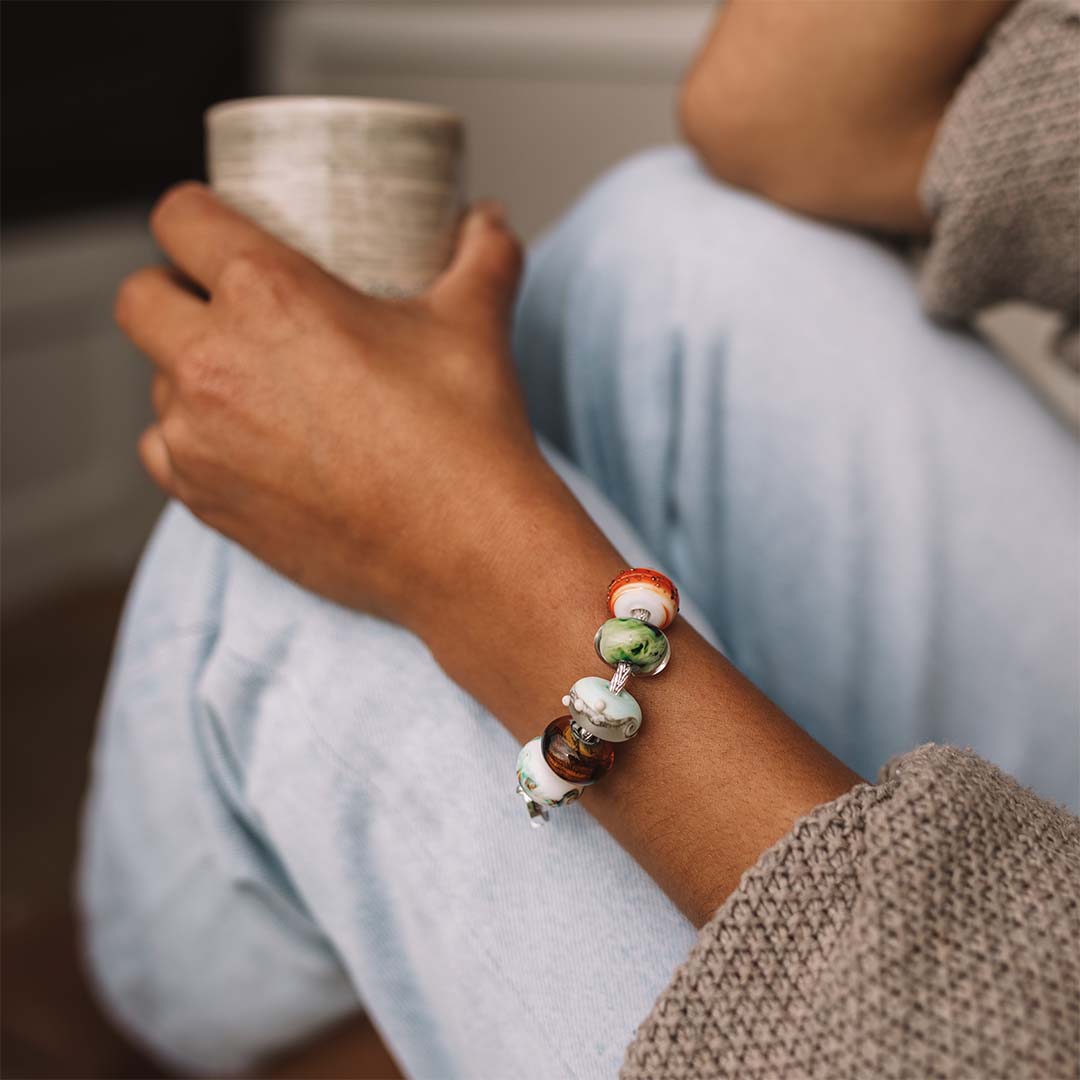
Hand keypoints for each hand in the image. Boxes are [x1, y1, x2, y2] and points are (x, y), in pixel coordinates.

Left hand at [115, 182, 548, 625]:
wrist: (464, 548)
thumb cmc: (464, 434)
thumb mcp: (475, 323)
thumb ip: (482, 255)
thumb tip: (487, 220)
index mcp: (268, 295)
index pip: (178, 218)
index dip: (196, 217)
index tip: (219, 234)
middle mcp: (214, 362)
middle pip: (140, 298)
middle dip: (174, 293)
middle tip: (228, 311)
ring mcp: (200, 439)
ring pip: (155, 382)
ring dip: (187, 374)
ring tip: (250, 387)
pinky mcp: (206, 501)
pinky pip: (164, 452)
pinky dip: (192, 443)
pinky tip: (242, 447)